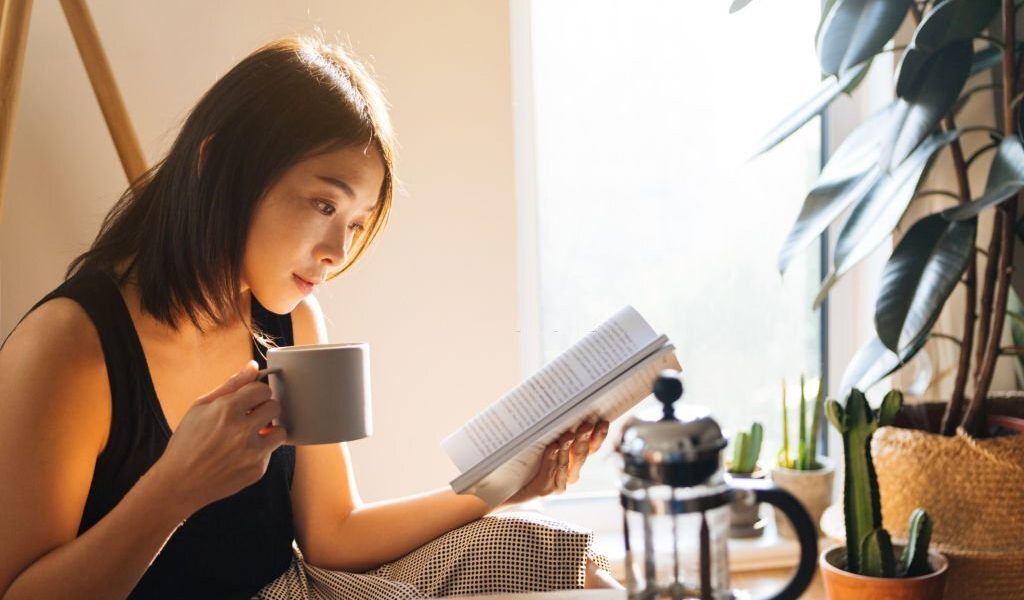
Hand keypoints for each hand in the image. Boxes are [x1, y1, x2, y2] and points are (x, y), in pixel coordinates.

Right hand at [149, 361, 287, 515]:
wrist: (179, 483)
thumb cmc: (187, 441)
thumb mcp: (201, 407)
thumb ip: (231, 385)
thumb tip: (253, 367)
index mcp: (227, 410)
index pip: (262, 389)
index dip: (255, 393)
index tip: (249, 400)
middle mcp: (243, 431)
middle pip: (275, 407)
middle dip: (264, 409)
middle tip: (250, 417)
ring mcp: (252, 452)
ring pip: (280, 431)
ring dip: (269, 430)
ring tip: (250, 435)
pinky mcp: (257, 470)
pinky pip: (270, 452)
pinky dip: (260, 451)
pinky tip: (240, 454)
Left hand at [503, 419, 609, 506]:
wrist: (500, 485)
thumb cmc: (519, 458)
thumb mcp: (539, 441)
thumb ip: (551, 430)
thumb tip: (557, 405)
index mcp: (573, 461)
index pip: (591, 448)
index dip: (599, 436)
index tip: (603, 421)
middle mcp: (569, 474)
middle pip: (582, 455)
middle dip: (584, 439)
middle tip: (586, 425)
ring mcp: (558, 484)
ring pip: (568, 464)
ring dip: (568, 449)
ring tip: (568, 435)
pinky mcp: (544, 490)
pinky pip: (551, 473)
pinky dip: (552, 459)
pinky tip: (552, 448)